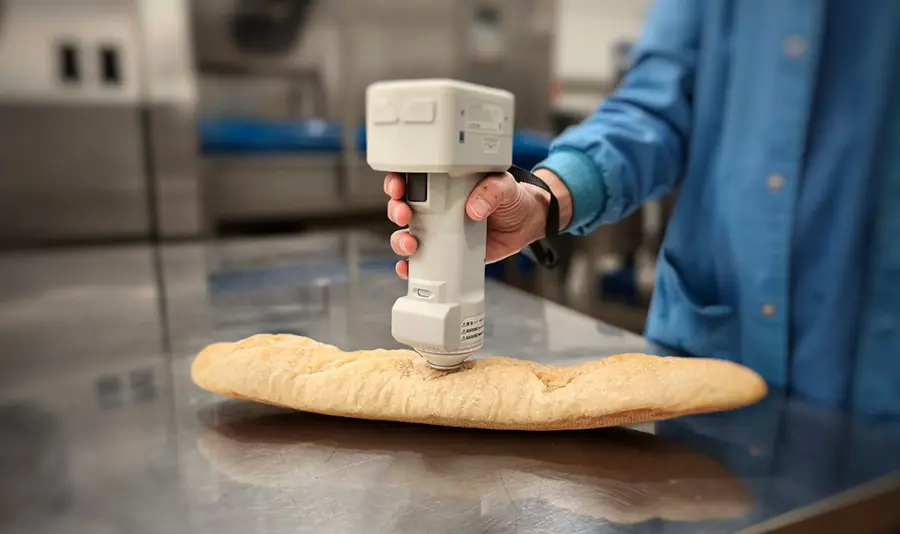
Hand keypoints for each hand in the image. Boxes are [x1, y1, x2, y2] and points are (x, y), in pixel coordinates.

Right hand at [384, 172, 551, 278]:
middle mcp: (435, 208)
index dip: (397, 182)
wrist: (527, 223)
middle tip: (405, 214)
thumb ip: (491, 190)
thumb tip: (474, 208)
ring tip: (411, 243)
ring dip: (400, 240)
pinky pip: (422, 260)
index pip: (411, 178)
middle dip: (396, 210)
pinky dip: (411, 266)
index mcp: (444, 185)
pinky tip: (409, 268)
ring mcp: (438, 231)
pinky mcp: (446, 252)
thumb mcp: (505, 186)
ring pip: (406, 235)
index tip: (398, 187)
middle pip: (402, 207)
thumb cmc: (512, 198)